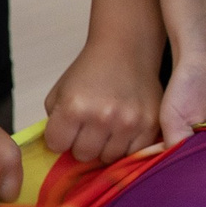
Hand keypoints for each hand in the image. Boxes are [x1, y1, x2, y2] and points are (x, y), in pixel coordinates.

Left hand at [43, 31, 162, 162]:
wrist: (126, 48)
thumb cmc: (90, 71)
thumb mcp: (60, 92)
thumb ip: (54, 123)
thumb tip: (58, 153)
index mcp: (74, 107)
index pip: (57, 145)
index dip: (60, 137)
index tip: (69, 126)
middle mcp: (102, 117)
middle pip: (83, 155)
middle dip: (83, 144)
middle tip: (90, 127)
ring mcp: (129, 122)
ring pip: (109, 158)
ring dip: (105, 146)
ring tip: (108, 128)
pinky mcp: (151, 124)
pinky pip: (134, 153)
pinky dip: (127, 146)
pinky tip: (125, 130)